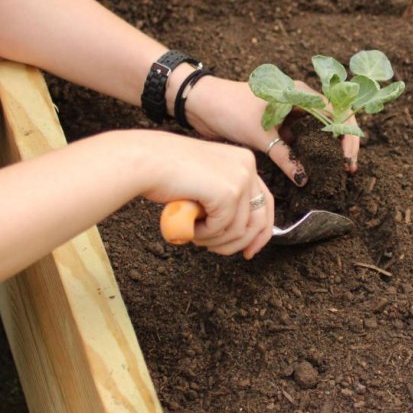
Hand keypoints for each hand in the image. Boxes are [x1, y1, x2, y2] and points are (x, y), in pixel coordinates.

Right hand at [140, 134, 272, 258]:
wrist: (146, 161)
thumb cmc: (167, 172)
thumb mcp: (206, 181)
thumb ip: (225, 198)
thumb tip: (241, 231)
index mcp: (244, 160)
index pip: (265, 202)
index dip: (260, 231)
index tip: (249, 251)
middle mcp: (247, 166)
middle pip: (259, 218)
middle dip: (242, 243)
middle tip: (219, 252)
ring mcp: (240, 178)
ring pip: (240, 229)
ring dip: (216, 240)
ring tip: (194, 234)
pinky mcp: (228, 192)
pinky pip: (222, 229)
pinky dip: (204, 235)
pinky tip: (189, 226)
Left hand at [182, 76, 360, 183]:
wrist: (201, 105)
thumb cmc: (230, 110)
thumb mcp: (261, 135)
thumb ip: (285, 157)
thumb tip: (304, 179)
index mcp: (299, 93)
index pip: (337, 111)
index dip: (348, 135)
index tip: (347, 158)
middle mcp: (298, 100)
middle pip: (332, 121)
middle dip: (342, 143)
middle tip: (346, 168)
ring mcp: (288, 113)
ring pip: (317, 131)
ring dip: (326, 149)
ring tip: (335, 171)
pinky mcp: (277, 125)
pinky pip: (300, 139)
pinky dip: (308, 152)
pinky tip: (311, 169)